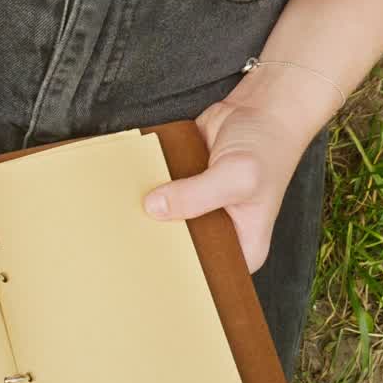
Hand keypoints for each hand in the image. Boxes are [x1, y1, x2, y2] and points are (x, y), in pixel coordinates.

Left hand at [142, 70, 335, 271]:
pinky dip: (144, 189)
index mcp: (242, 246)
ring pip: (163, 221)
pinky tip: (122, 191)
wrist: (262, 107)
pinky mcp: (181, 186)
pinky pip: (157, 194)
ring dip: (143, 216)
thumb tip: (153, 207)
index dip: (179, 276)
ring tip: (116, 220)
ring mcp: (197, 209)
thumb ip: (196, 195)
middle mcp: (218, 233)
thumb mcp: (236, 176)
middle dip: (156, 244)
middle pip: (179, 249)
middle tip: (124, 246)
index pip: (206, 276)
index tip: (146, 275)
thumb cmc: (266, 146)